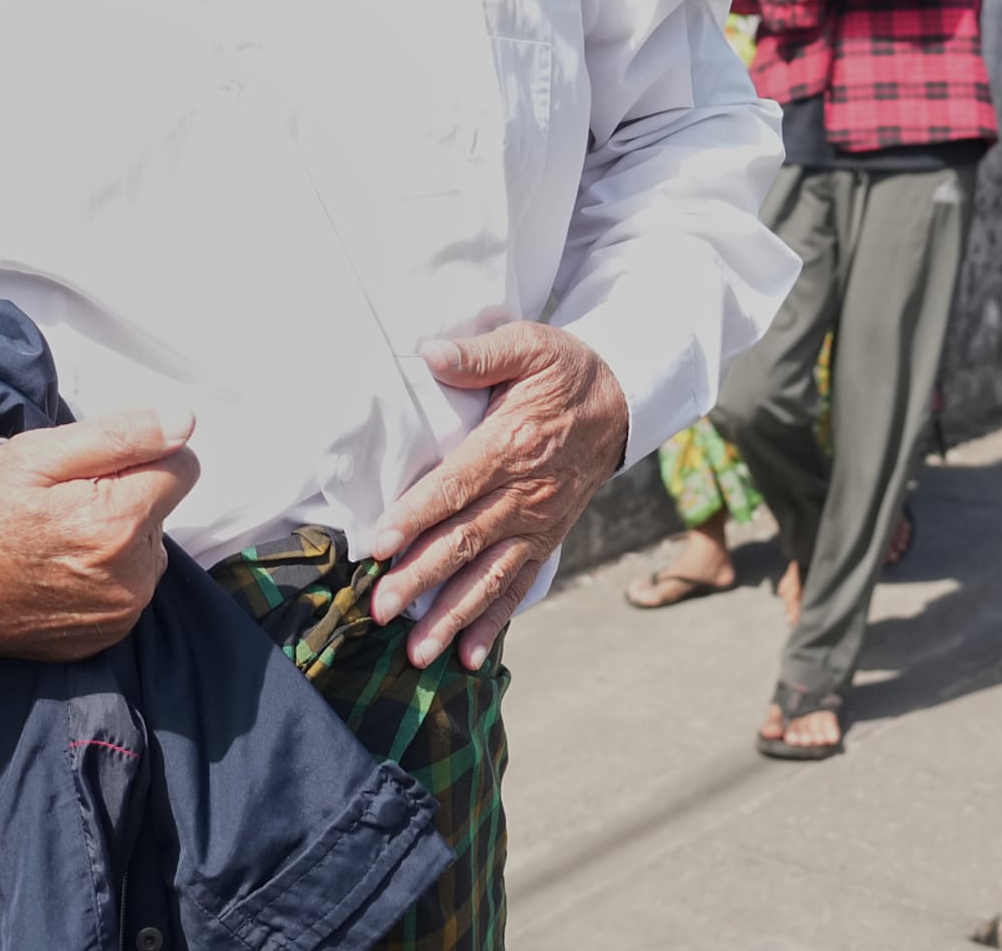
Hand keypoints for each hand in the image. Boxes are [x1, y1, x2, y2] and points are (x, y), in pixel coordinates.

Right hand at [0, 410, 200, 660]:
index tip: (95, 469)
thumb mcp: (38, 454)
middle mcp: (132, 576)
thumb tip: (185, 423)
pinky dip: (106, 577)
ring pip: (147, 551)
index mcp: (119, 520)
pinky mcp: (106, 637)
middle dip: (128, 498)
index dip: (142, 457)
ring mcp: (121, 613)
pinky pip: (128, 590)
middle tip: (66, 504)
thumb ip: (120, 435)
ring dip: (119, 539)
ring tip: (60, 538)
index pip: (183, 466)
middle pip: (162, 511)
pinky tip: (61, 571)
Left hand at [370, 323, 629, 670]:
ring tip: (418, 653)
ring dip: (452, 616)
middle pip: (464, 542)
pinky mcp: (546, 540)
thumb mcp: (529, 344)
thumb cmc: (566, 370)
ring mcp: (537, 524)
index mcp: (511, 444)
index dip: (416, 516)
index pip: (455, 486)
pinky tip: (468, 656)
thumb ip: (479, 353)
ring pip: (488, 577)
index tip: (379, 544)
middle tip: (380, 609)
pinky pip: (519, 586)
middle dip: (420, 579)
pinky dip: (494, 622)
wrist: (622, 400)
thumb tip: (429, 351)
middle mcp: (524, 494)